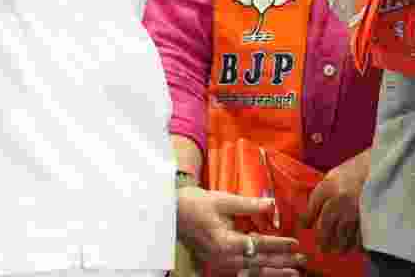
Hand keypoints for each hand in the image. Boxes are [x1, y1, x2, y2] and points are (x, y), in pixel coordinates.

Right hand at [176, 187, 302, 275]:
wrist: (168, 212)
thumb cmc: (193, 203)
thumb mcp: (222, 200)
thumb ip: (249, 205)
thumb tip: (273, 204)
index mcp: (226, 242)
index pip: (260, 245)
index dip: (280, 245)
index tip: (296, 243)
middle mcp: (224, 258)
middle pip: (260, 262)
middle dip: (283, 262)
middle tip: (302, 260)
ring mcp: (219, 263)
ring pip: (252, 272)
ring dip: (274, 272)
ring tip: (293, 272)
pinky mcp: (216, 264)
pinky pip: (242, 272)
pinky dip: (257, 273)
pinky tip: (269, 272)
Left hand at [302, 150, 370, 253]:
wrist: (372, 168)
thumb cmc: (348, 173)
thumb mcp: (329, 178)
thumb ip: (319, 194)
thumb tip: (309, 212)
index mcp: (327, 187)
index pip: (312, 207)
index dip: (307, 219)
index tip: (305, 227)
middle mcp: (338, 199)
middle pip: (326, 224)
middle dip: (323, 238)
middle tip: (322, 247)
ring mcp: (354, 208)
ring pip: (343, 232)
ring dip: (338, 243)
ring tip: (336, 250)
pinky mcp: (367, 214)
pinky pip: (360, 233)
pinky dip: (356, 243)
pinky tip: (353, 247)